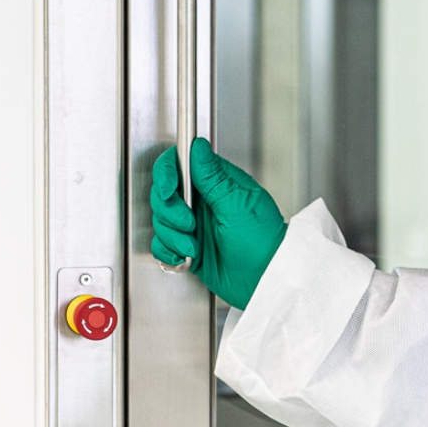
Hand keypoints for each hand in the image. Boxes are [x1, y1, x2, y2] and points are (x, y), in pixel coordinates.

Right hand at [150, 138, 287, 309]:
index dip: (167, 175)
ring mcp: (196, 225)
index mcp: (219, 184)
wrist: (265, 280)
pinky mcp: (189, 247)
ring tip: (194, 246)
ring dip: (173, 236)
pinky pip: (163, 244)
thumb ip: (213, 177)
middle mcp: (205, 202)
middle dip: (170, 212)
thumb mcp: (237, 205)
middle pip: (164, 194)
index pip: (181, 165)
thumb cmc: (264, 242)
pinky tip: (186, 257)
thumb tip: (198, 147)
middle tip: (189, 225)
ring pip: (162, 221)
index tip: (169, 191)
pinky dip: (169, 252)